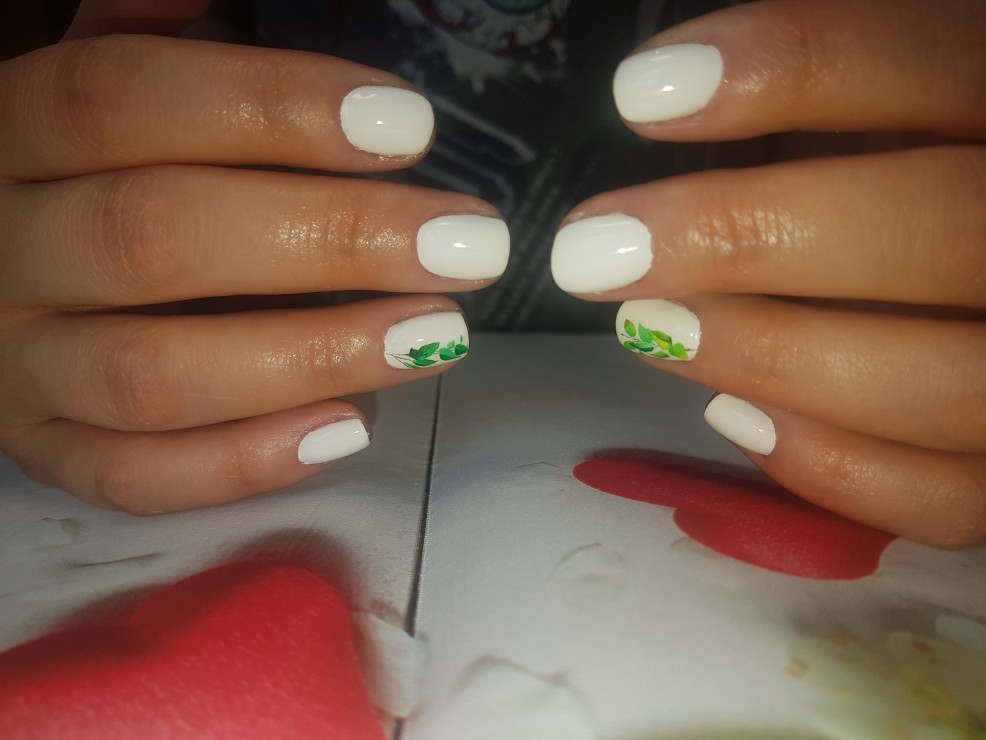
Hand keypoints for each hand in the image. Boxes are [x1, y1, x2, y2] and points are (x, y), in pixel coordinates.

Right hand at [0, 0, 507, 512]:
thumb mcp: (113, 83)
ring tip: (438, 335)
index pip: (126, 100)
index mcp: (18, 132)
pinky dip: (245, 463)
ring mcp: (19, 365)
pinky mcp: (47, 452)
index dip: (274, 108)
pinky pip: (136, 478)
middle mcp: (4, 250)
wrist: (3, 276)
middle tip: (467, 243)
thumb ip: (167, 39)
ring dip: (310, 356)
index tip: (412, 130)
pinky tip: (349, 428)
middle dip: (332, 240)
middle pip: (158, 239)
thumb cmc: (97, 170)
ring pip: (152, 375)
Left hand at [551, 0, 985, 546]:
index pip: (937, 63)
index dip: (795, 68)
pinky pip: (949, 496)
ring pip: (948, 383)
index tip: (640, 95)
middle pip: (942, 231)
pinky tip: (733, 418)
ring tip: (646, 330)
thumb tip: (669, 111)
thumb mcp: (896, 120)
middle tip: (594, 251)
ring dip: (769, 356)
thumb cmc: (922, 186)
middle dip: (746, 238)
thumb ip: (836, 109)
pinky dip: (828, 465)